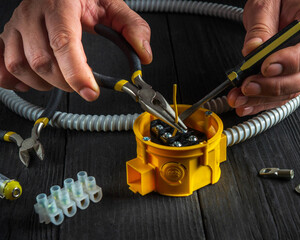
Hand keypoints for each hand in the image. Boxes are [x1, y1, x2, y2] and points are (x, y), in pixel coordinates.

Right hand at [0, 0, 151, 100]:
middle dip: (65, 82)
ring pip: (18, 65)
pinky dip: (11, 80)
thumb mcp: (111, 3)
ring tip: (61, 82)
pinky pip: (0, 62)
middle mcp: (33, 13)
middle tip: (83, 85)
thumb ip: (132, 27)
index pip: (64, 43)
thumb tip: (144, 54)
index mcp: (60, 4)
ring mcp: (17, 24)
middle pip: (42, 60)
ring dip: (41, 83)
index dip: (77, 72)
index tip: (91, 92)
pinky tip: (29, 82)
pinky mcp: (8, 34)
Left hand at [227, 0, 299, 116]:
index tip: (266, 67)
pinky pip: (282, 95)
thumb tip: (253, 51)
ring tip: (240, 99)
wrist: (288, 3)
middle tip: (248, 86)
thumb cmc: (284, 0)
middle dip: (273, 86)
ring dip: (263, 99)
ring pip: (292, 91)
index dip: (290, 62)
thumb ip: (260, 27)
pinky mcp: (294, 77)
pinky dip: (262, 103)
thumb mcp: (267, 4)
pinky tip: (246, 106)